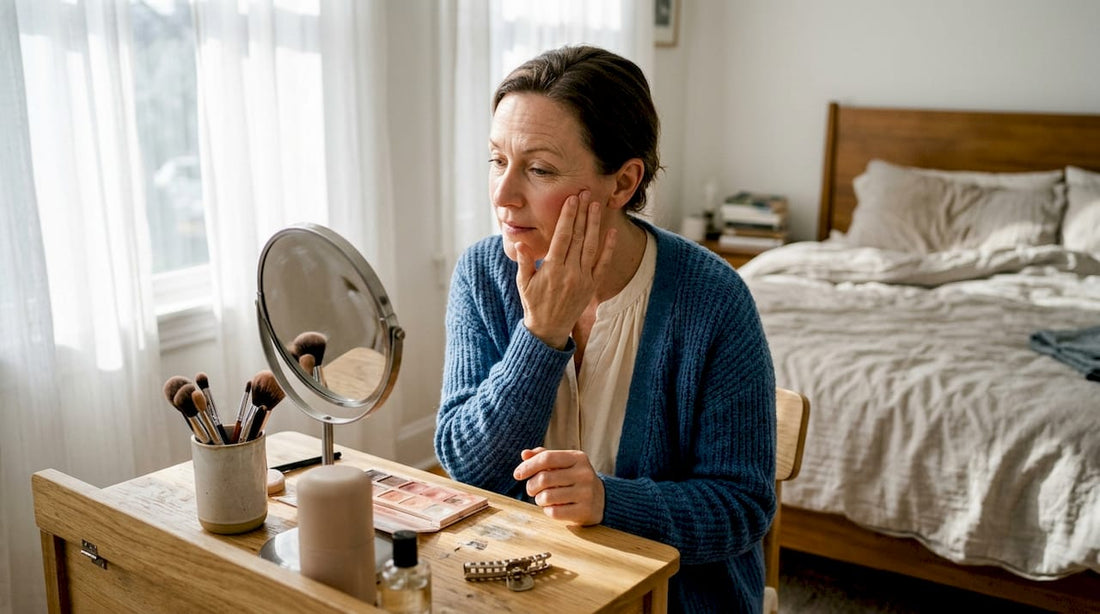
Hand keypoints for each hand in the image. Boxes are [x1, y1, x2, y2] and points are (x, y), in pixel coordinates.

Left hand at [513, 447, 604, 525]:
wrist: (601, 500)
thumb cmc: (575, 479)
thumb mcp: (563, 464)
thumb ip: (543, 457)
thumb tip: (525, 454)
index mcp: (578, 458)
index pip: (547, 458)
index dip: (528, 466)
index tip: (517, 474)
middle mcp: (584, 473)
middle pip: (544, 478)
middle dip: (531, 486)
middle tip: (532, 490)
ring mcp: (586, 493)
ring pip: (547, 497)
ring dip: (539, 499)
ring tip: (543, 499)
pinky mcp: (585, 511)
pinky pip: (554, 512)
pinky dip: (548, 511)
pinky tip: (553, 507)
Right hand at [514, 192, 616, 348]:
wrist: (549, 328)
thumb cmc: (533, 303)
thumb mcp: (523, 283)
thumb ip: (524, 262)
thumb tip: (520, 243)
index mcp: (552, 268)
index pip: (562, 236)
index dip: (567, 216)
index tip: (571, 200)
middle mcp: (570, 272)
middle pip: (578, 236)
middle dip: (581, 213)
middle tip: (585, 193)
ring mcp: (583, 278)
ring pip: (591, 246)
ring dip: (594, 224)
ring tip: (596, 205)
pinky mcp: (592, 285)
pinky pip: (603, 263)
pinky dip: (608, 247)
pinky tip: (611, 231)